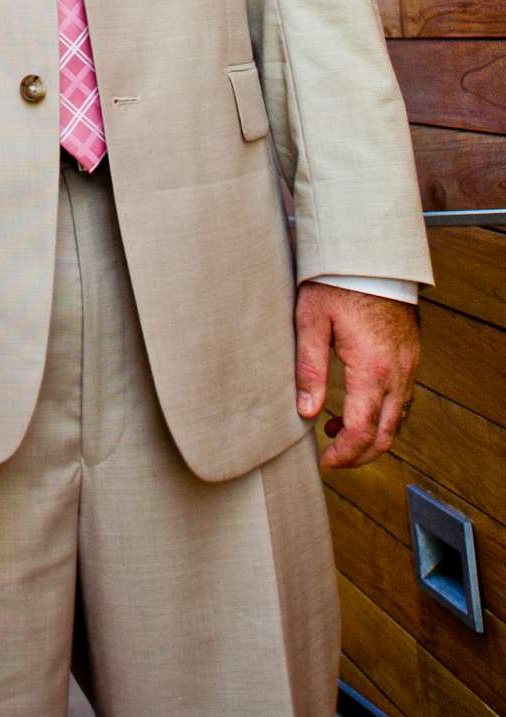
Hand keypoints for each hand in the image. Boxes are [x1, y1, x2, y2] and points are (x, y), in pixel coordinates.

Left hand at [295, 284, 419, 470]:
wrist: (370, 255)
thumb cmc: (337, 283)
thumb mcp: (311, 321)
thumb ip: (309, 368)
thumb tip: (306, 411)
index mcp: (372, 370)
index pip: (363, 431)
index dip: (344, 454)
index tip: (326, 461)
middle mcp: (397, 373)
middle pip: (386, 435)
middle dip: (360, 455)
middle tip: (333, 456)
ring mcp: (408, 365)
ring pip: (398, 419)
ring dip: (373, 435)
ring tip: (338, 429)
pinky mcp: (410, 356)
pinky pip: (403, 398)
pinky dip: (384, 413)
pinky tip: (360, 404)